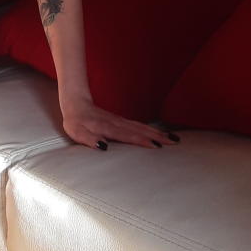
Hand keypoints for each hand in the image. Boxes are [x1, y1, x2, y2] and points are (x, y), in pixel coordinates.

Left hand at [60, 95, 179, 151]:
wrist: (76, 104)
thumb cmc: (75, 121)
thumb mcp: (77, 132)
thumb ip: (89, 139)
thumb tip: (103, 147)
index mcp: (107, 128)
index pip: (128, 135)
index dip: (142, 141)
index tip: (157, 146)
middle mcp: (117, 123)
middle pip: (140, 130)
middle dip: (158, 137)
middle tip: (175, 143)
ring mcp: (121, 121)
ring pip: (142, 127)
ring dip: (158, 133)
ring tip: (174, 139)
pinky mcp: (122, 121)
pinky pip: (139, 126)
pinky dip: (151, 130)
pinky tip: (160, 134)